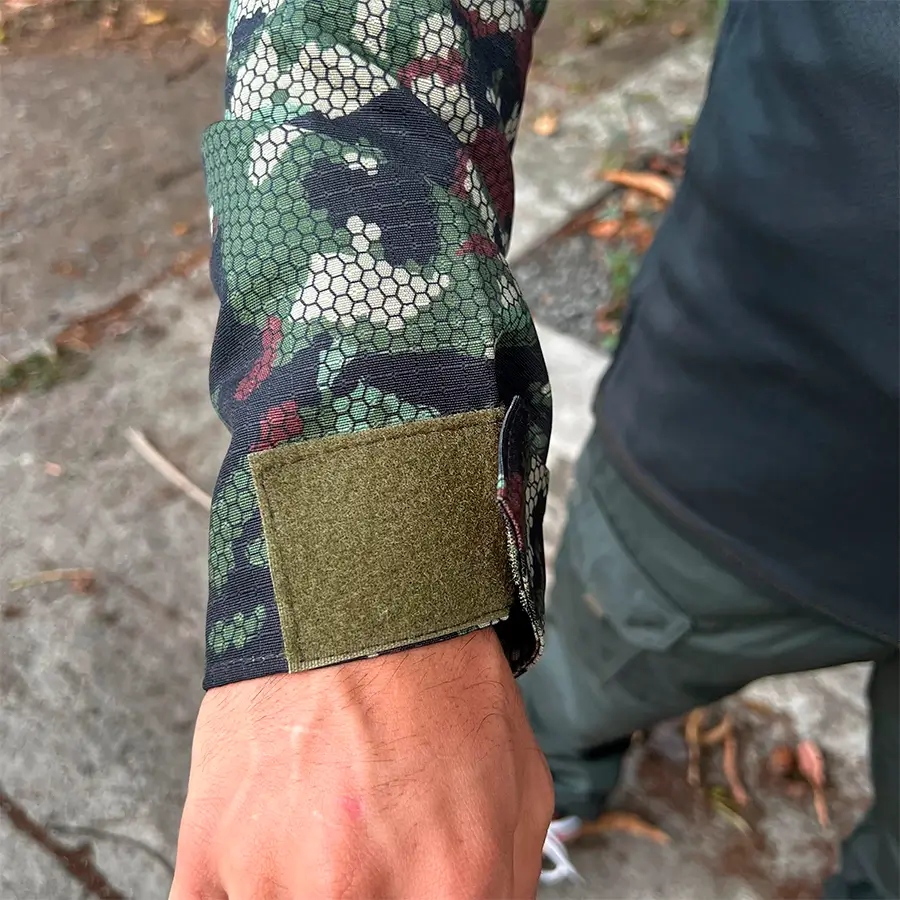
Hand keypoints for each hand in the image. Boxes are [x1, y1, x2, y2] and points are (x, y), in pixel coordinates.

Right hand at [170, 628, 553, 898]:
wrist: (363, 598)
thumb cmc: (441, 683)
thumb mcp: (521, 787)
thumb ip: (507, 889)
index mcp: (452, 888)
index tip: (410, 892)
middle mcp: (353, 895)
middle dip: (370, 896)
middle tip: (368, 863)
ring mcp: (270, 876)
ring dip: (303, 890)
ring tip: (324, 843)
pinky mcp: (208, 848)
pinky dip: (246, 893)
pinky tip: (271, 860)